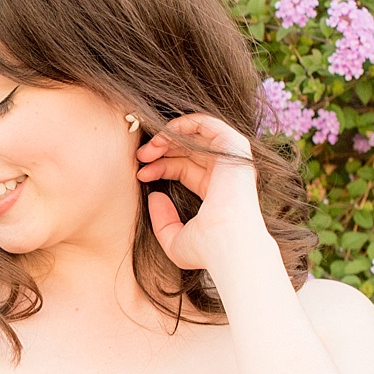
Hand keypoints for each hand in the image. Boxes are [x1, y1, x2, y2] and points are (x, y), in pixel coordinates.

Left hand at [133, 113, 269, 272]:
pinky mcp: (234, 148)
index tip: (140, 175)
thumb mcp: (174, 240)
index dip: (160, 167)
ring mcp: (231, 160)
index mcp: (216, 192)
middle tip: (139, 157)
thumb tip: (154, 196)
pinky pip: (207, 123)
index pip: (185, 169)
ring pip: (195, 135)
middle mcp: (225, 174)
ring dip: (167, 136)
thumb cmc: (206, 250)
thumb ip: (162, 220)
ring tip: (147, 150)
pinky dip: (182, 124)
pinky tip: (162, 137)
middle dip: (161, 150)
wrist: (226, 245)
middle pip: (188, 150)